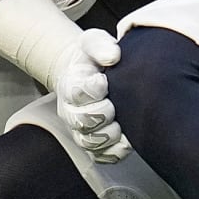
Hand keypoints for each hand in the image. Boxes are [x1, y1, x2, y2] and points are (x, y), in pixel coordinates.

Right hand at [54, 29, 130, 163]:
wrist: (89, 74)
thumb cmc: (93, 59)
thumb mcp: (94, 42)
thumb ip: (101, 45)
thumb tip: (113, 56)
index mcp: (70, 84)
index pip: (75, 91)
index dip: (92, 88)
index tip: (104, 80)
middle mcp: (71, 110)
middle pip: (82, 121)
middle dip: (102, 113)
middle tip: (115, 103)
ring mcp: (82, 130)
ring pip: (90, 142)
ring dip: (110, 134)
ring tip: (122, 122)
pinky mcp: (95, 145)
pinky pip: (103, 156)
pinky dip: (117, 150)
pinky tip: (128, 139)